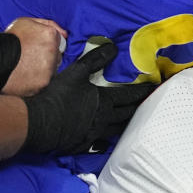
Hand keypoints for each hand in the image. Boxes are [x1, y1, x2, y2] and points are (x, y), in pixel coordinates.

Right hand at [1, 18, 66, 95]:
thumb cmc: (9, 39)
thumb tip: (64, 34)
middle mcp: (53, 52)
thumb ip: (47, 24)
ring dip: (44, 68)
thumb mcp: (26, 22)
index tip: (36, 45)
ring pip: (52, 69)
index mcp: (50, 35)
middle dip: (48, 55)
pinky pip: (45, 81)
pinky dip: (38, 79)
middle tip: (30, 56)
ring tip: (27, 65)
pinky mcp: (44, 83)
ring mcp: (49, 69)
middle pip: (57, 55)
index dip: (47, 43)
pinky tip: (26, 74)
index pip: (59, 40)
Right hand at [22, 42, 156, 153]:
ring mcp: (94, 135)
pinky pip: (100, 143)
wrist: (38, 123)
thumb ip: (95, 59)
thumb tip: (113, 47)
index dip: (142, 91)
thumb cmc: (58, 96)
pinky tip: (105, 139)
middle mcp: (104, 120)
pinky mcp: (83, 146)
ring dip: (125, 124)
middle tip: (147, 104)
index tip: (153, 88)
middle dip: (138, 108)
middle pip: (127, 114)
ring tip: (130, 120)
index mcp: (105, 102)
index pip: (130, 96)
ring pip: (116, 130)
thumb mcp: (76, 72)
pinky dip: (105, 139)